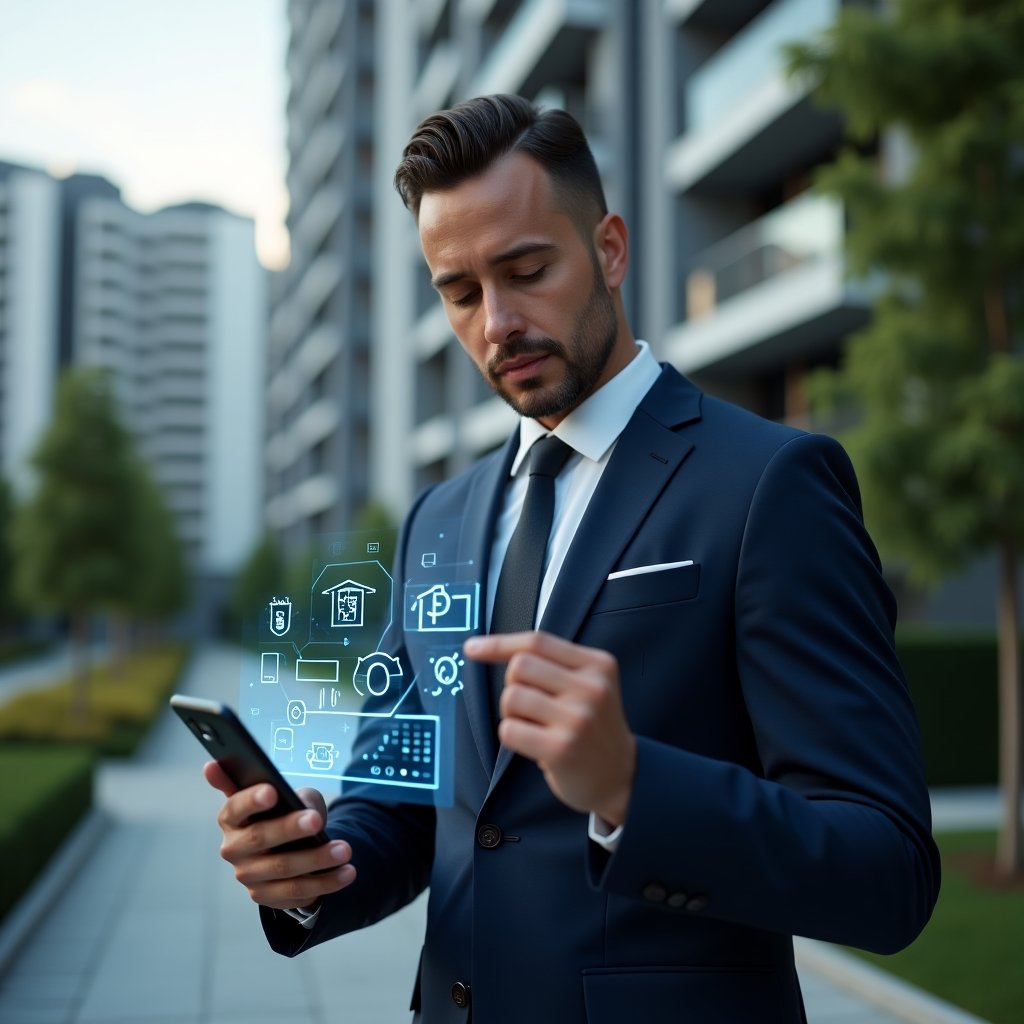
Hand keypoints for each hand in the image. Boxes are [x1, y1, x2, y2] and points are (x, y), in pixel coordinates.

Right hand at [203, 761, 356, 910]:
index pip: (235, 808)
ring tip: (344, 850)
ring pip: (282, 868)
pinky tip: (345, 873)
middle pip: (259, 837)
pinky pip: (296, 893)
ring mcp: (248, 876)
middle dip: (290, 828)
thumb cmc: (287, 813)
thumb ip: (293, 796)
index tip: (272, 791)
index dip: (251, 799)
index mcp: (232, 818)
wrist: (290, 846)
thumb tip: (303, 804)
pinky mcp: (265, 896)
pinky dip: (324, 883)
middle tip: (316, 820)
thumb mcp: (290, 797)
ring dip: (316, 860)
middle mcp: (233, 848)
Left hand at [463, 631, 634, 825]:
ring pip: (511, 697)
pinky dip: (513, 736)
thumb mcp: (589, 685)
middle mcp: (591, 688)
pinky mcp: (562, 748)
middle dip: (513, 685)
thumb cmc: (593, 728)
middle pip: (519, 666)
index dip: (499, 643)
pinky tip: (535, 744)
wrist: (622, 778)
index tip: (472, 648)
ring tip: (536, 727)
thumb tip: (482, 646)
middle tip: (532, 707)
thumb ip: (552, 664)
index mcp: (598, 665)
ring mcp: (578, 718)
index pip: (537, 642)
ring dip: (513, 714)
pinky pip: (509, 730)